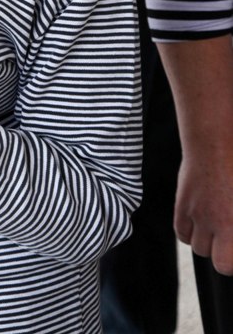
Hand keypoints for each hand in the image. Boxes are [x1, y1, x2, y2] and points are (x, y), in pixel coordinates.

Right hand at [174, 144, 232, 274]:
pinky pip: (181, 232)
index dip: (232, 260)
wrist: (214, 143)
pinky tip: (200, 222)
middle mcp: (217, 224)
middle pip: (216, 260)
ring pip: (197, 247)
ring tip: (217, 229)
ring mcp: (198, 215)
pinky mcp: (182, 204)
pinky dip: (189, 232)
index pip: (227, 265)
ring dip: (207, 243)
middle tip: (230, 240)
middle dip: (224, 254)